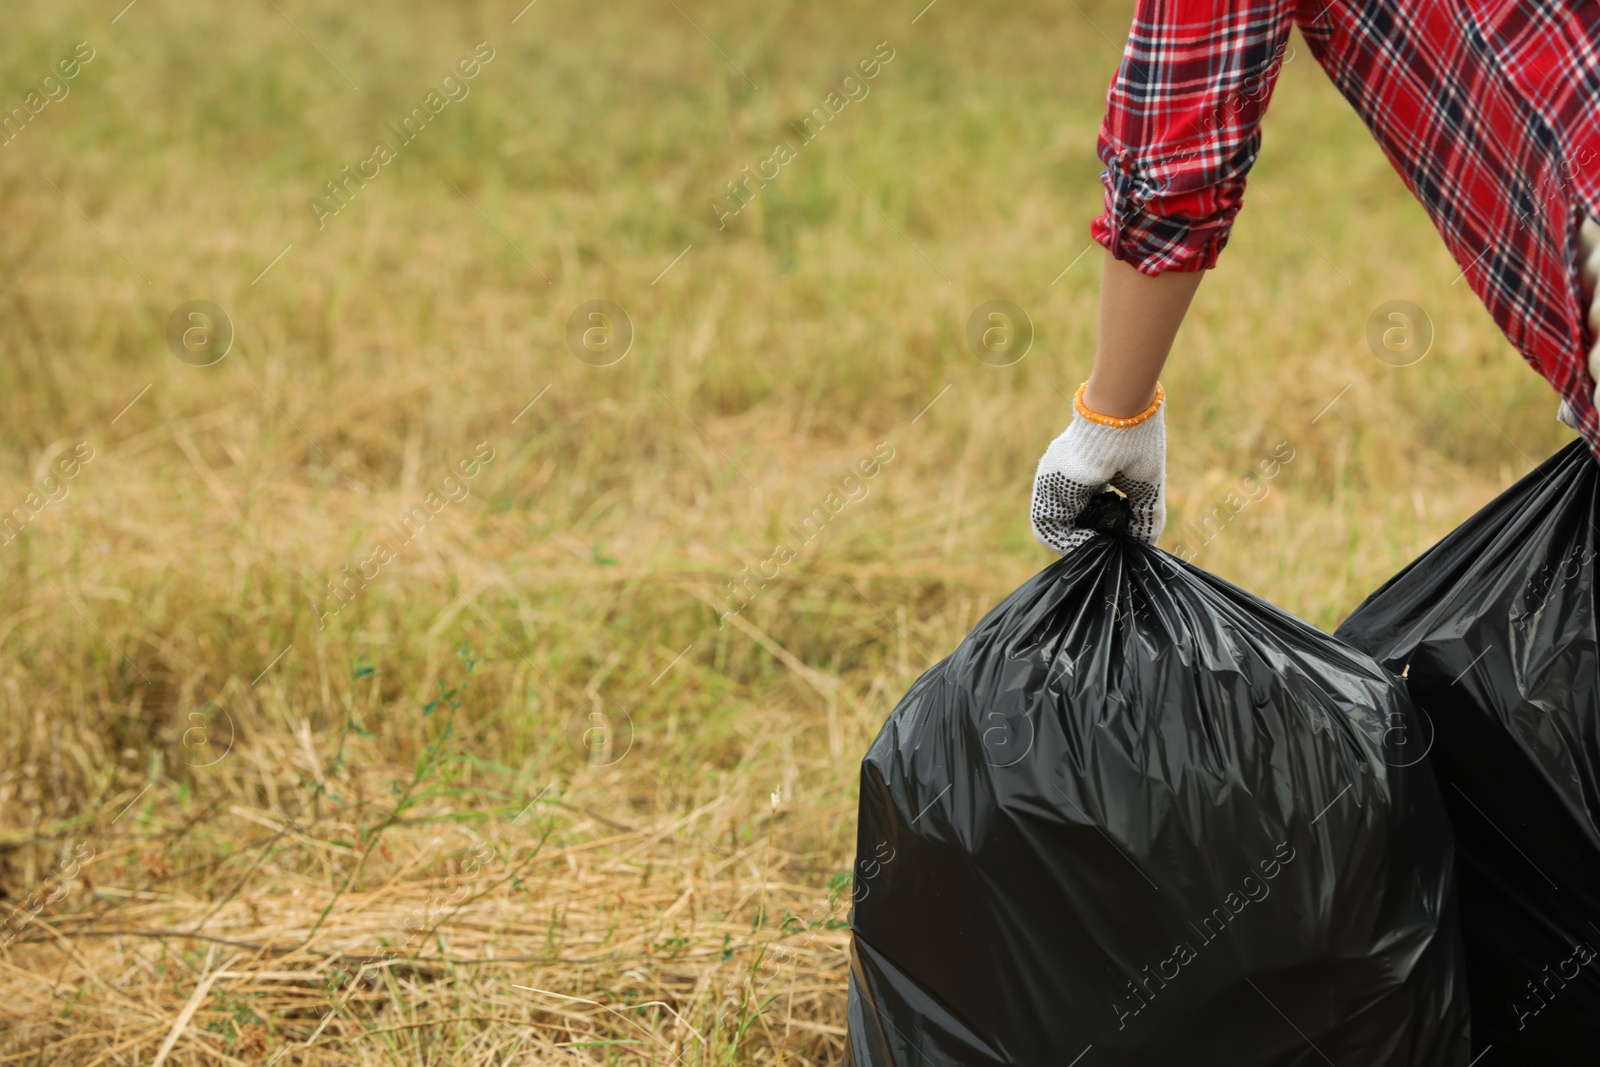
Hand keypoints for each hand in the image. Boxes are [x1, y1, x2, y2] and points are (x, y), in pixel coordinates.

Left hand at [1031, 386, 1165, 552]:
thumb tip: (1144, 545)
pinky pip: (1046, 526)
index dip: (1102, 532)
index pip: (1089, 513)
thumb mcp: (1144, 488)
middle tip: (1110, 549)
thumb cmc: (1135, 445)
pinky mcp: (1046, 486)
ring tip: (1102, 548)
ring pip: (1058, 526)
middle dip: (1091, 539)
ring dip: (1079, 543)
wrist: (1119, 419)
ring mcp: (1055, 482)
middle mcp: (1069, 480)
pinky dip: (1067, 541)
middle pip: (1074, 521)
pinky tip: (1091, 542)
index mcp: (1090, 475)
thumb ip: (1143, 518)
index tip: (1119, 541)